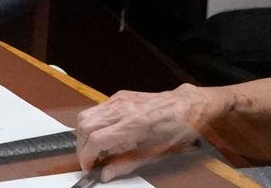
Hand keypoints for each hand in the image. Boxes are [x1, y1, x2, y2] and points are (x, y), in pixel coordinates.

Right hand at [76, 87, 215, 180]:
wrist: (188, 105)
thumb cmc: (178, 130)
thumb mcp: (156, 153)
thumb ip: (127, 164)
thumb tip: (106, 174)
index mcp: (134, 125)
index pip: (96, 139)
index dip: (87, 156)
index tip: (88, 167)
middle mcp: (122, 109)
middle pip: (85, 125)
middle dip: (82, 146)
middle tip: (90, 160)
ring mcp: (118, 100)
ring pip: (86, 115)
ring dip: (84, 134)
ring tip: (95, 148)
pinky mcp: (118, 96)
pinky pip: (96, 110)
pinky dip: (93, 124)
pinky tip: (105, 133)